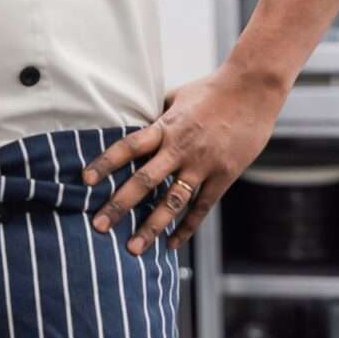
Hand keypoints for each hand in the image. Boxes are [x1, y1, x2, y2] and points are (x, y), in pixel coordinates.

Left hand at [82, 63, 283, 254]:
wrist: (252, 89)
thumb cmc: (212, 88)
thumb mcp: (178, 96)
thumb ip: (158, 115)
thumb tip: (137, 121)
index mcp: (166, 126)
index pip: (129, 146)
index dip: (106, 163)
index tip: (85, 180)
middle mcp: (181, 148)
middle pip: (145, 180)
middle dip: (120, 205)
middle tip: (99, 226)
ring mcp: (203, 165)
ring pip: (172, 202)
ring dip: (152, 227)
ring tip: (133, 248)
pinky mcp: (223, 176)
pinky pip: (201, 208)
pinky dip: (186, 228)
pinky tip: (171, 245)